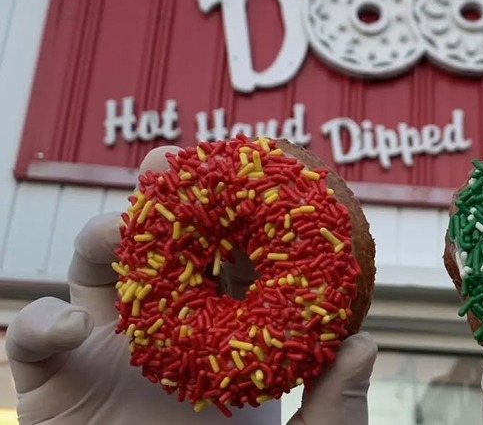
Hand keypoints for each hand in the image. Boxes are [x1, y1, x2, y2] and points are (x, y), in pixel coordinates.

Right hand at [5, 146, 376, 424]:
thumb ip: (337, 406)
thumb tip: (364, 345)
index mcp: (225, 334)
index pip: (227, 258)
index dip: (235, 215)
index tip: (244, 177)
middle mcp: (166, 330)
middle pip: (158, 247)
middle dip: (159, 201)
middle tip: (164, 166)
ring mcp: (108, 355)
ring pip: (93, 273)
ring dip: (99, 238)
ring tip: (115, 233)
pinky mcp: (57, 388)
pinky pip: (31, 343)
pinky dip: (39, 325)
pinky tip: (67, 331)